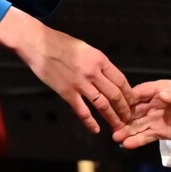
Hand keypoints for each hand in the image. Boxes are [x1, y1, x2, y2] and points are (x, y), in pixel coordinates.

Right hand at [0, 9, 133, 132]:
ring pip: (102, 105)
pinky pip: (82, 111)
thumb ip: (96, 62)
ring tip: (118, 127)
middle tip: (129, 118)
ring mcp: (80, 84)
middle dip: (124, 108)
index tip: (132, 102)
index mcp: (100, 59)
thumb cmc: (59, 42)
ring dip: (112, 117)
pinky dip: (90, 122)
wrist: (38, 44)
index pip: (121, 80)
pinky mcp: (67, 92)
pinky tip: (96, 129)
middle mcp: (93, 72)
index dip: (128, 93)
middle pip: (115, 94)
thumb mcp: (85, 48)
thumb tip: (105, 75)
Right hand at [111, 78, 170, 147]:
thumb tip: (161, 96)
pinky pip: (145, 136)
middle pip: (134, 110)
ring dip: (126, 131)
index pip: (139, 93)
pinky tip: (126, 144)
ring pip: (137, 125)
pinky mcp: (159, 132)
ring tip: (116, 137)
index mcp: (158, 90)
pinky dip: (136, 140)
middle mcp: (153, 104)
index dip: (128, 99)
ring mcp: (155, 119)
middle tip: (112, 124)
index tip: (118, 104)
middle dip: (122, 117)